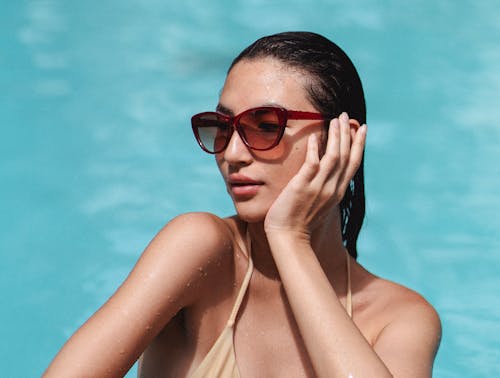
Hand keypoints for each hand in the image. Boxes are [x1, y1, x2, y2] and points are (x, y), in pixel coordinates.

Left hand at [263, 112, 366, 237]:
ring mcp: (319, 187)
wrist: (289, 238)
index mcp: (338, 192)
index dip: (359, 145)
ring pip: (333, 157)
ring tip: (335, 120)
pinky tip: (313, 136)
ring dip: (335, 137)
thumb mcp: (319, 204)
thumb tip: (326, 174)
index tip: (362, 128)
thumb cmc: (300, 222)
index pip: (353, 164)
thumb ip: (325, 187)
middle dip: (347, 134)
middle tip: (346, 116)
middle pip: (346, 156)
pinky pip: (312, 164)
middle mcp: (332, 188)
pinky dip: (314, 149)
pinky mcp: (302, 187)